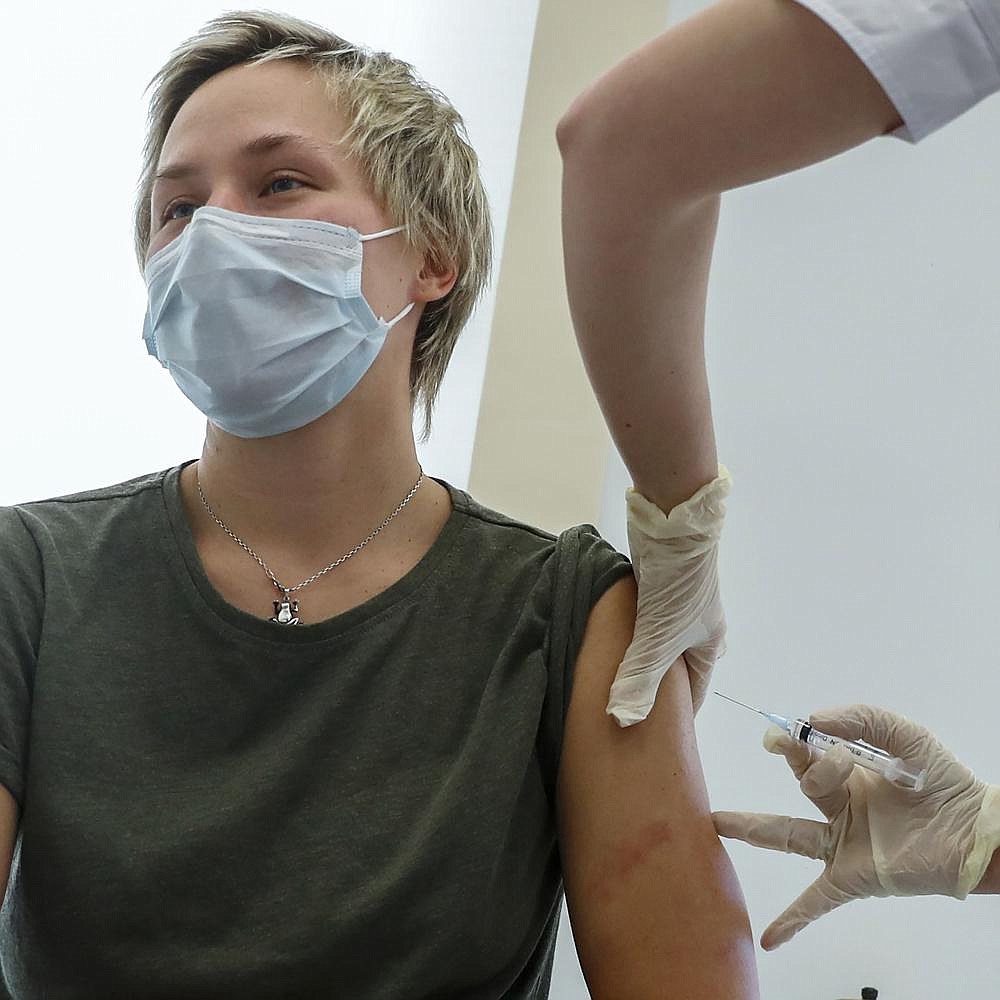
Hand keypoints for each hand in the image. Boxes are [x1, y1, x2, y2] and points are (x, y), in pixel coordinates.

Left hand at [606, 466, 730, 725]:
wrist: (674, 526)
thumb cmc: (676, 589)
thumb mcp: (657, 641)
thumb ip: (640, 680)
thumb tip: (622, 720)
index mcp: (709, 644)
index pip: (694, 689)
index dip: (675, 713)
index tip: (653, 733)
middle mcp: (699, 627)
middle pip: (677, 666)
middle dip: (656, 686)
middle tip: (628, 705)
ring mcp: (679, 605)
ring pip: (659, 642)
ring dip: (641, 657)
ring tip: (614, 676)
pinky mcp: (659, 586)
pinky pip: (644, 620)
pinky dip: (631, 633)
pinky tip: (612, 639)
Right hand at [713, 705, 999, 949]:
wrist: (979, 832)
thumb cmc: (946, 784)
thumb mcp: (906, 736)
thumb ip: (863, 720)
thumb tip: (814, 720)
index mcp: (852, 777)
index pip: (812, 755)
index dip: (799, 739)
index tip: (794, 730)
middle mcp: (841, 810)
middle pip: (801, 785)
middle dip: (787, 760)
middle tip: (773, 743)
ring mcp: (844, 844)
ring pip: (790, 835)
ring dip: (753, 830)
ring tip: (718, 823)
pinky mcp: (854, 876)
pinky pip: (817, 899)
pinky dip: (792, 920)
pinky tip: (769, 937)